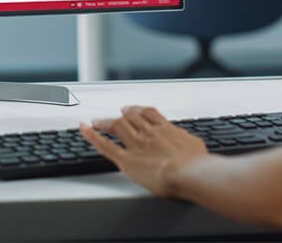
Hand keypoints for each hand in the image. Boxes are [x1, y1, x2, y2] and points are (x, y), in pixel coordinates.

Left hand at [79, 106, 207, 195]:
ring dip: (105, 122)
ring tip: (96, 122)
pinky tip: (84, 130)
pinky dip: (92, 136)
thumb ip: (189, 144)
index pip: (149, 114)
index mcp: (166, 129)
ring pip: (117, 126)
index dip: (139, 110)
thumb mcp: (197, 147)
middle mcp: (148, 133)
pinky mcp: (126, 159)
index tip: (134, 110)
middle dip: (123, 114)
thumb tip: (193, 147)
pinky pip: (105, 145)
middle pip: (131, 117)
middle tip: (117, 113)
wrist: (189, 172)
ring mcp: (136, 144)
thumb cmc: (197, 164)